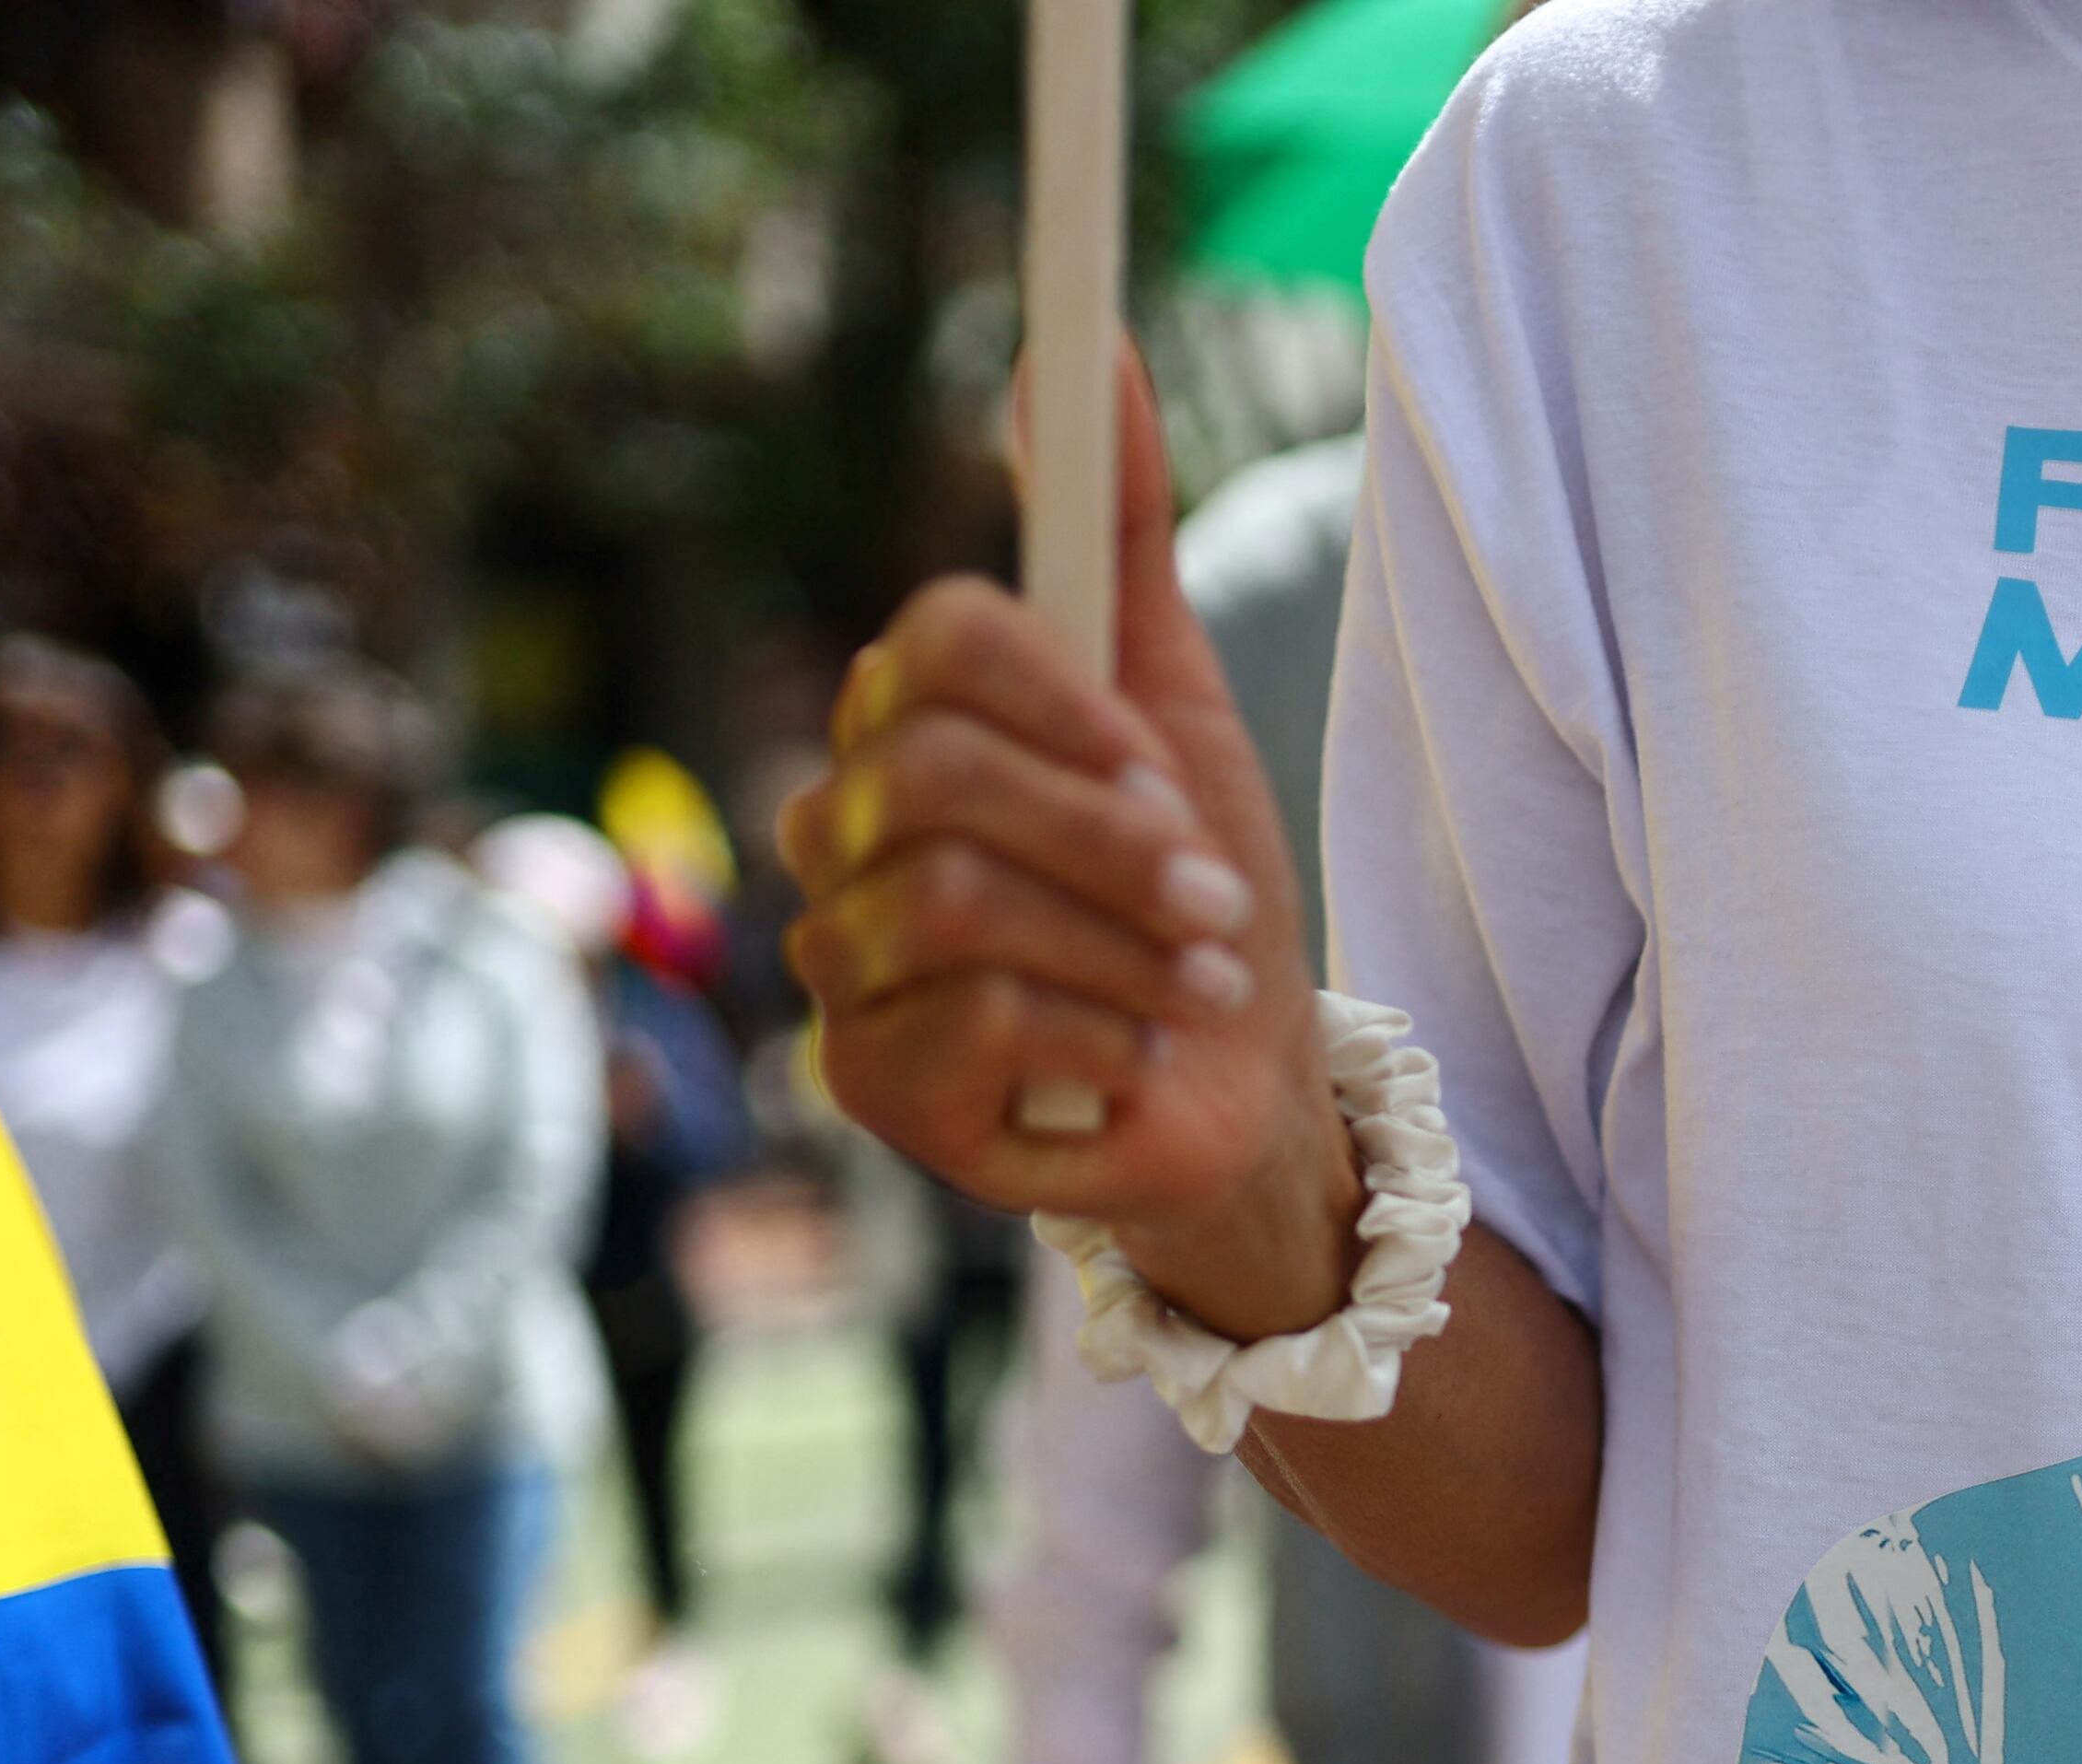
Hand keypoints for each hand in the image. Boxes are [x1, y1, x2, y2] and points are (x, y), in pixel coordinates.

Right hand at [779, 345, 1358, 1341]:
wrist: (1242, 1097)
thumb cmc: (1202, 902)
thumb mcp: (1184, 704)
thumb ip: (1122, 533)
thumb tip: (1095, 348)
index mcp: (910, 725)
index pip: (935, 640)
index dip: (1067, 703)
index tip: (1164, 763)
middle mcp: (841, 828)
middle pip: (937, 772)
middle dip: (1112, 840)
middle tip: (1211, 899)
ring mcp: (840, 958)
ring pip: (953, 900)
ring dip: (1120, 946)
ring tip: (1193, 983)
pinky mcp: (868, 1082)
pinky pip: (968, 1018)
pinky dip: (1096, 1036)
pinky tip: (1129, 1060)